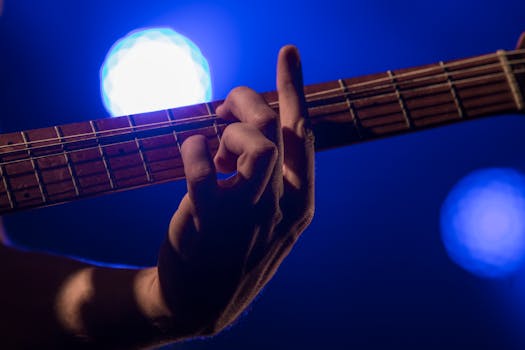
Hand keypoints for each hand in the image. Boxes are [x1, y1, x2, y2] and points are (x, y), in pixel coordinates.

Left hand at [156, 45, 314, 336]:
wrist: (199, 303)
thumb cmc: (233, 249)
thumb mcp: (266, 215)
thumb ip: (269, 175)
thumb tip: (247, 125)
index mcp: (300, 202)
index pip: (300, 135)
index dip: (293, 88)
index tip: (287, 52)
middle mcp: (282, 207)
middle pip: (275, 130)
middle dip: (246, 102)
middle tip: (222, 110)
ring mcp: (249, 217)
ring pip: (254, 146)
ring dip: (227, 132)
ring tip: (212, 145)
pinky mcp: (210, 222)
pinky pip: (204, 168)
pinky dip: (195, 149)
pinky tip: (191, 154)